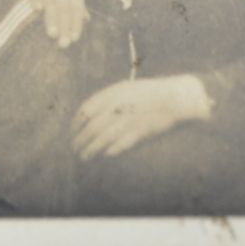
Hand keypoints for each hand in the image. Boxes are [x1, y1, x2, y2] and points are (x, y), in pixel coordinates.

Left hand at [71, 76, 208, 161]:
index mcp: (111, 94)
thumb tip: (86, 113)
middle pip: (91, 127)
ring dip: (90, 150)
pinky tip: (104, 156)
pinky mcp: (138, 134)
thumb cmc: (147, 93)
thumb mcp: (123, 88)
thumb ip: (105, 99)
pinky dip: (110, 151)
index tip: (70, 132)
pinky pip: (119, 145)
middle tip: (73, 148)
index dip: (75, 123)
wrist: (173, 99)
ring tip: (83, 157)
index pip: (85, 110)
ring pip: (102, 139)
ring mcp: (127, 121)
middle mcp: (116, 107)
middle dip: (79, 139)